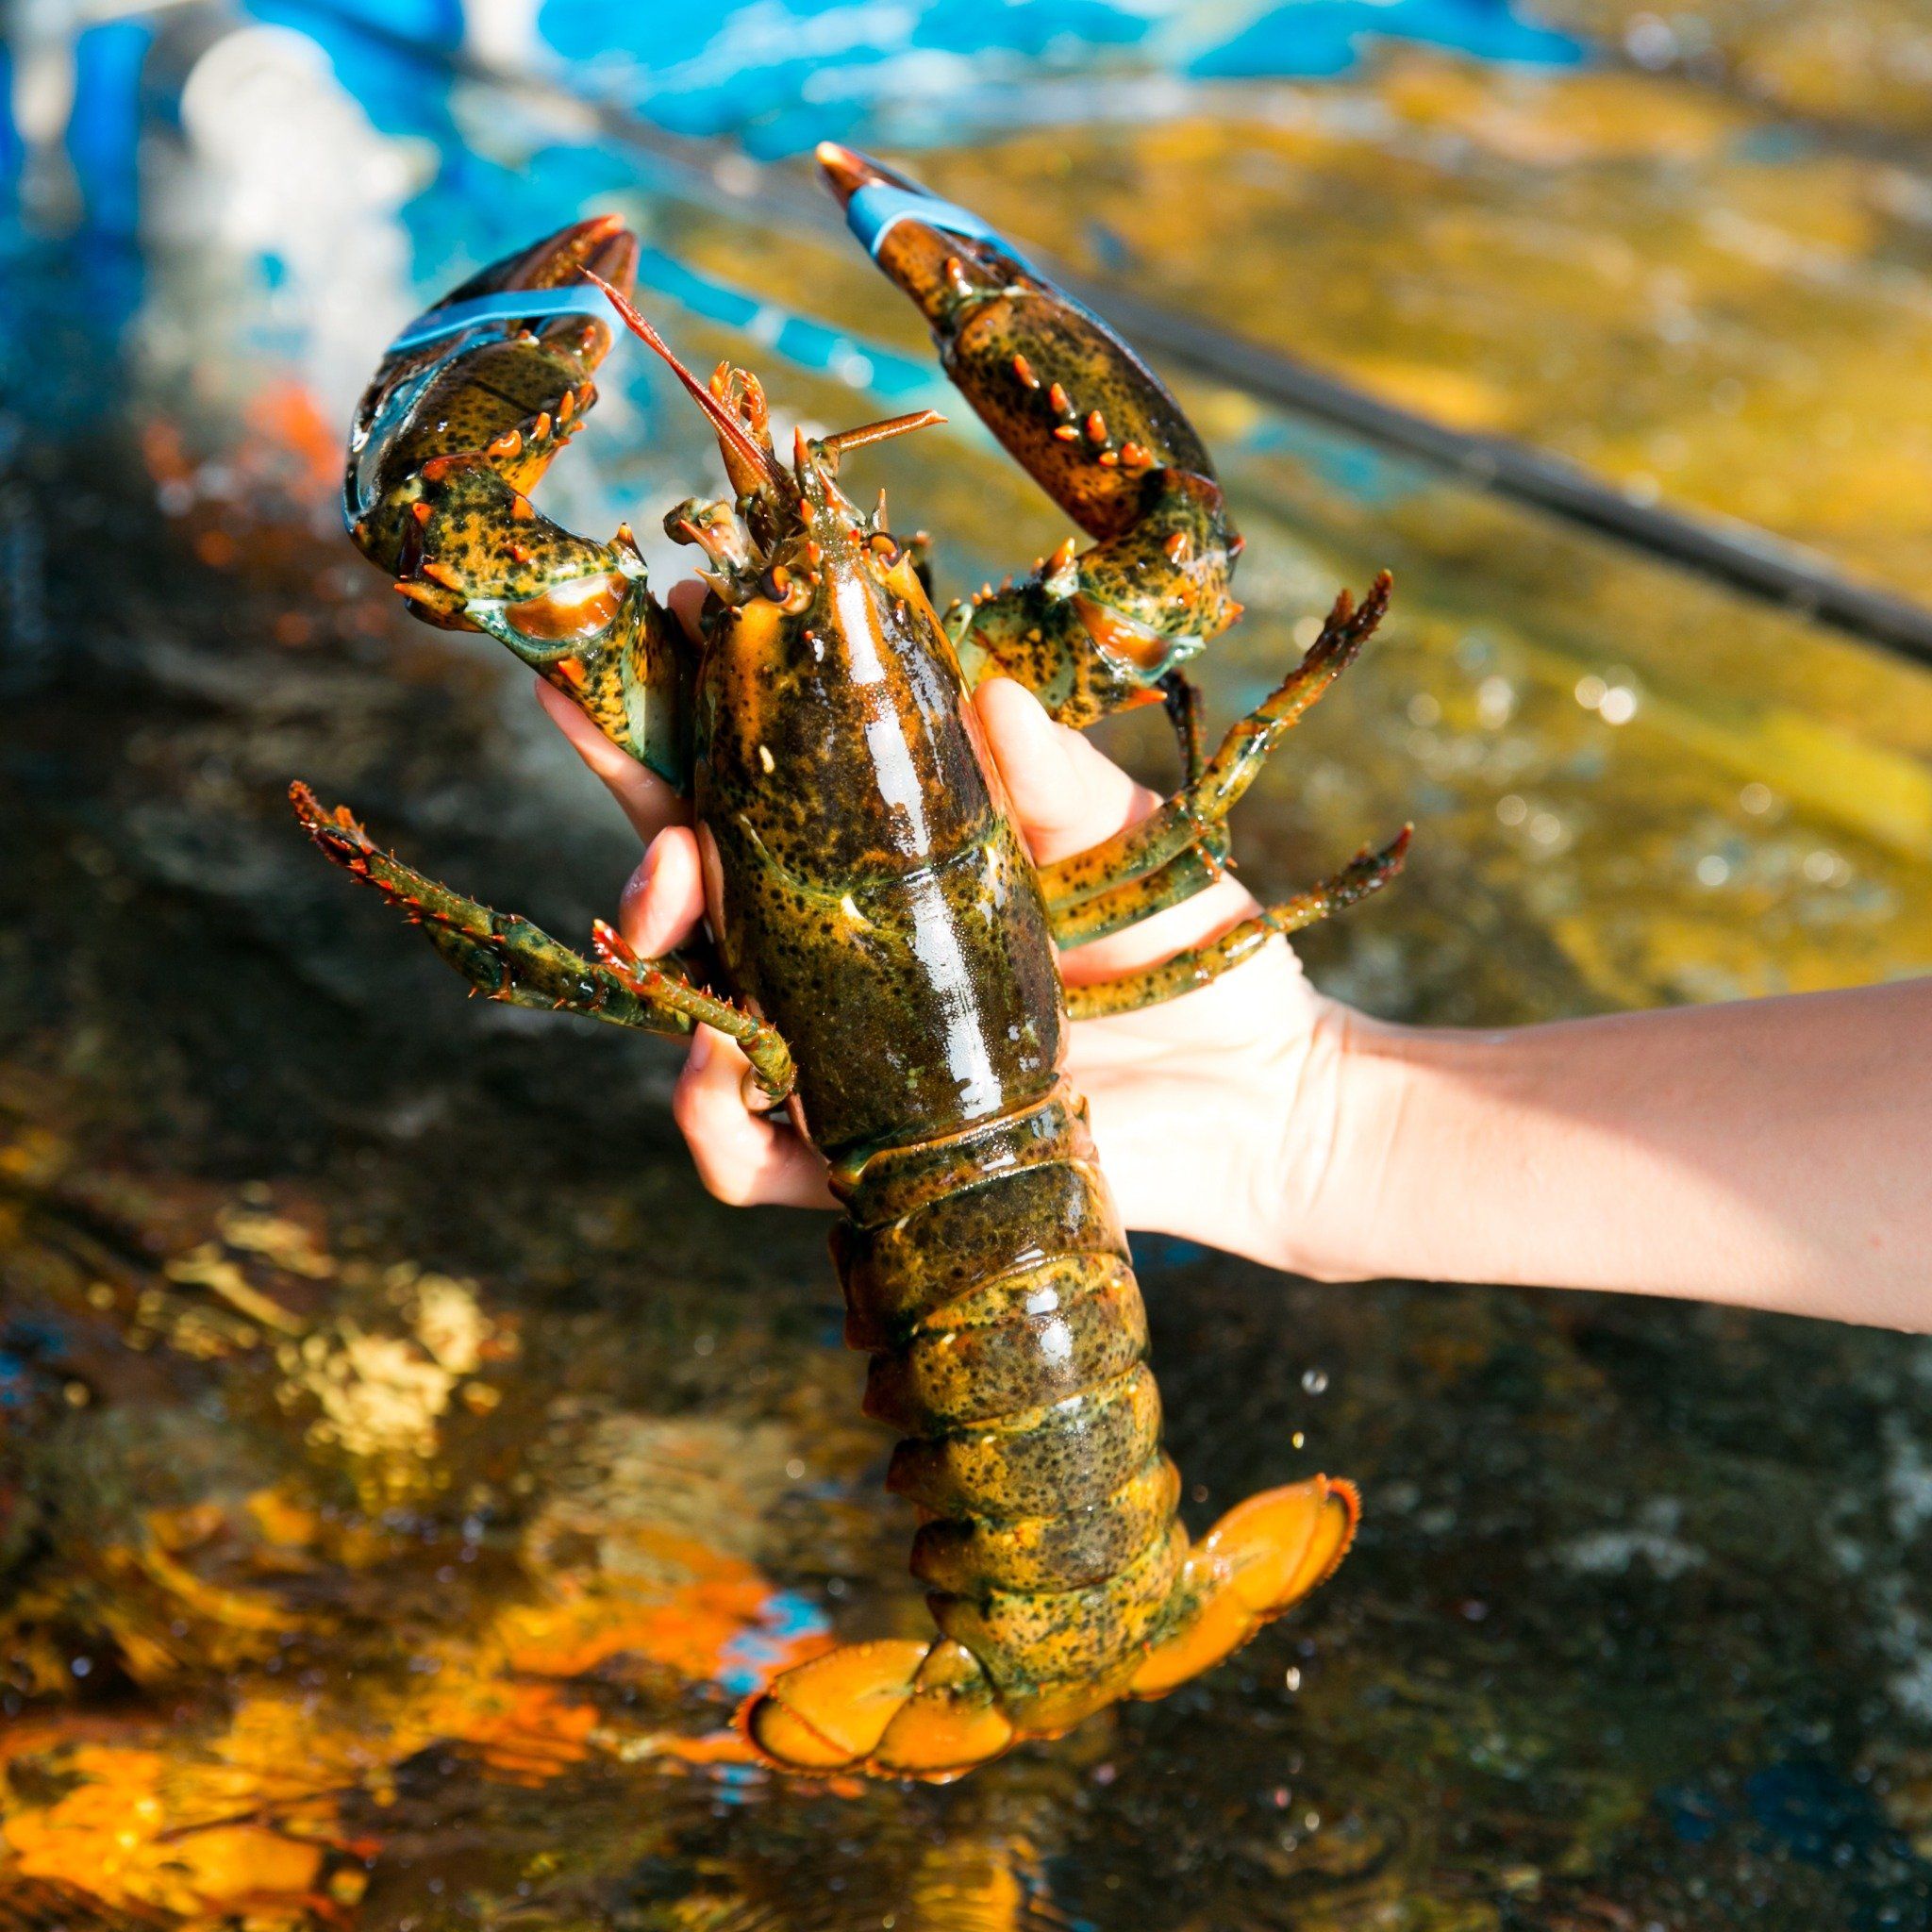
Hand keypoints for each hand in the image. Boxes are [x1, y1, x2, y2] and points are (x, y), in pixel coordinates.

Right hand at [537, 589, 1349, 1272]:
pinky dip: (710, 1110)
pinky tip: (714, 1053)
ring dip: (651, 939)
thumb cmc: (1191, 952)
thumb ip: (1052, 779)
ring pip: (692, 1000)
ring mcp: (845, 1057)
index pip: (775, 775)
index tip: (676, 612)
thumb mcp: (1123, 842)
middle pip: (697, 870)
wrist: (1263, 1097)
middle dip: (629, 790)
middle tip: (591, 723)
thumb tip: (987, 689)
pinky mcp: (864, 1160)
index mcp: (895, 864)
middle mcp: (847, 955)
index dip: (710, 696)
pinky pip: (744, 1152)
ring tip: (660, 894)